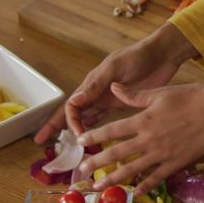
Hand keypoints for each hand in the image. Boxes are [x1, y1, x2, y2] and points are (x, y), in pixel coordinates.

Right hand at [34, 23, 196, 143]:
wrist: (162, 55)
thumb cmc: (137, 56)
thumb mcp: (115, 67)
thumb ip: (97, 84)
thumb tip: (75, 100)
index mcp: (92, 83)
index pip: (72, 106)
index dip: (69, 121)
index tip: (77, 135)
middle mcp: (97, 93)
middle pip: (73, 113)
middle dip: (57, 126)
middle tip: (41, 141)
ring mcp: (110, 99)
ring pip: (87, 117)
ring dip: (78, 130)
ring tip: (69, 146)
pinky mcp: (124, 104)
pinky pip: (105, 118)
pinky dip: (98, 129)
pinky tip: (94, 139)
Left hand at [75, 78, 203, 195]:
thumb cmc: (191, 96)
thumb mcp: (160, 92)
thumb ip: (134, 95)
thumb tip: (113, 88)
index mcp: (143, 120)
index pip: (111, 131)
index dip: (92, 137)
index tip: (79, 143)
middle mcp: (149, 139)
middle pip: (116, 153)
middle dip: (96, 163)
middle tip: (81, 171)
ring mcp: (163, 153)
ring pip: (133, 169)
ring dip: (113, 179)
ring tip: (99, 186)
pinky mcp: (177, 162)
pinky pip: (157, 177)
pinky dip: (144, 185)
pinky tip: (134, 191)